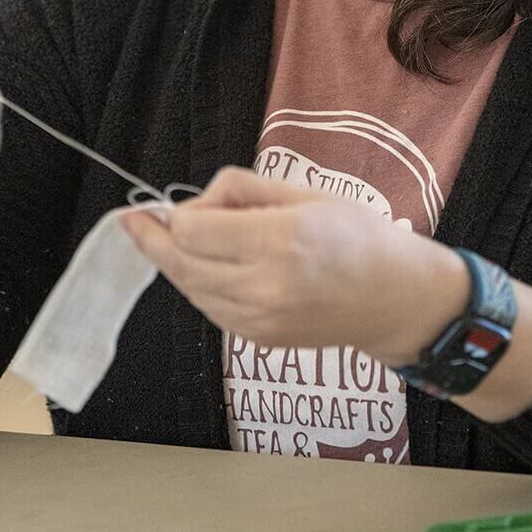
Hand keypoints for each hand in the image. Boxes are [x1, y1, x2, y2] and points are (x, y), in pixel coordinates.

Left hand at [121, 166, 468, 364]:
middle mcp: (265, 286)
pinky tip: (203, 267)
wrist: (395, 298)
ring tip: (170, 239)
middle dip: (155, 239)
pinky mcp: (259, 340)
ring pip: (190, 290)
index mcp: (280, 241)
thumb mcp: (303, 193)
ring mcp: (260, 320)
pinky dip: (197, 286)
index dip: (174, 214)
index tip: (172, 203)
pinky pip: (210, 309)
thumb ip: (243, 190)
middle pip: (181, 264)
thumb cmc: (357, 235)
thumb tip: (193, 202)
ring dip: (174, 263)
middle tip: (136, 220)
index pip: (193, 230)